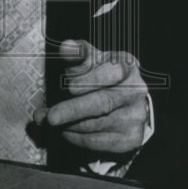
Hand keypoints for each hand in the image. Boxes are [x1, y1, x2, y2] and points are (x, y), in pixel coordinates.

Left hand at [33, 39, 149, 154]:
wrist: (125, 101)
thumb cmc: (100, 75)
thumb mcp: (90, 61)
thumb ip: (77, 54)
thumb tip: (66, 47)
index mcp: (126, 66)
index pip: (112, 71)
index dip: (90, 79)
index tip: (70, 86)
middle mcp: (136, 90)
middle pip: (103, 102)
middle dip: (73, 110)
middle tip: (51, 117)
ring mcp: (136, 116)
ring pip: (96, 124)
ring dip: (69, 124)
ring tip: (51, 120)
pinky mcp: (131, 138)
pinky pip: (97, 141)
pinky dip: (76, 137)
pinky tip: (66, 130)